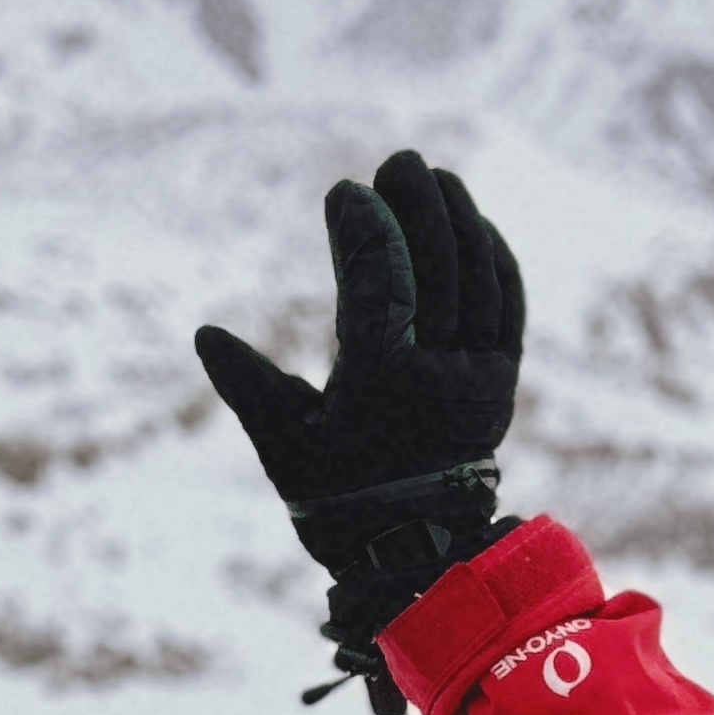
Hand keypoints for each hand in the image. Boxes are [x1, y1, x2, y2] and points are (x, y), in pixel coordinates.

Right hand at [193, 149, 527, 703]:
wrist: (412, 552)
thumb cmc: (335, 500)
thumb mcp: (282, 446)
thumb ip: (248, 385)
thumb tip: (206, 334)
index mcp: (381, 384)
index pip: (380, 285)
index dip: (364, 232)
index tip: (346, 191)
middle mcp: (439, 373)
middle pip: (436, 269)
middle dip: (417, 208)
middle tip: (398, 162)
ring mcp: (479, 375)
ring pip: (478, 278)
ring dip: (459, 220)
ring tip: (436, 178)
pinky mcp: (503, 379)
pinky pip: (507, 304)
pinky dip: (494, 258)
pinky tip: (476, 225)